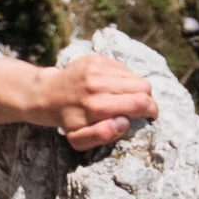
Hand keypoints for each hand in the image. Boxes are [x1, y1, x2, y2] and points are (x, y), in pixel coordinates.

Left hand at [35, 54, 156, 150]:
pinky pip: (125, 68)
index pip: (139, 103)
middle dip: (147, 100)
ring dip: (137, 89)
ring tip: (124, 98)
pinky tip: (114, 87)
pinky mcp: (96, 59)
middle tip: (139, 108)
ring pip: (136, 77)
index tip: (150, 116)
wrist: (47, 95)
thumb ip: (102, 135)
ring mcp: (97, 69)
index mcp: (96, 107)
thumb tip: (124, 121)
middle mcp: (97, 85)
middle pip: (144, 88)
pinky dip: (125, 79)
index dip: (151, 110)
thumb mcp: (78, 139)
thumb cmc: (67, 121)